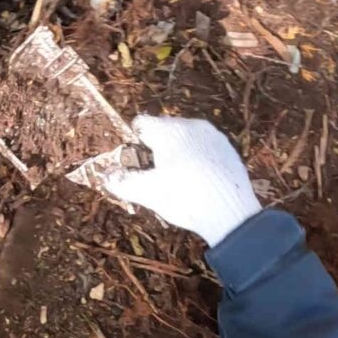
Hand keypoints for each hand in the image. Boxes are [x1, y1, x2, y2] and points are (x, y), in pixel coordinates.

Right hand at [104, 115, 261, 245]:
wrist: (231, 213)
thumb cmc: (185, 198)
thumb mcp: (146, 193)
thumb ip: (122, 181)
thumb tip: (106, 176)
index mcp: (170, 130)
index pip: (141, 124)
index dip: (134, 144)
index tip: (136, 164)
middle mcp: (193, 125)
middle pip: (163, 130)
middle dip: (155, 149)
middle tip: (155, 176)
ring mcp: (214, 136)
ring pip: (184, 138)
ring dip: (176, 154)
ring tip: (177, 181)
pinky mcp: (228, 149)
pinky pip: (202, 148)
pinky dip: (195, 159)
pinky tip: (197, 182)